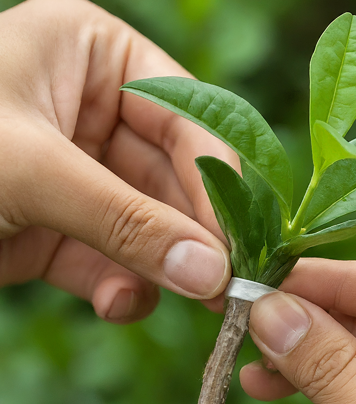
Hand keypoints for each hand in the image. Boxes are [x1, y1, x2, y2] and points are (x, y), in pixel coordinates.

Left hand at [0, 0, 234, 321]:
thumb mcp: (29, 169)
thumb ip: (126, 220)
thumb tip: (210, 271)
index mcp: (97, 58)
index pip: (187, 120)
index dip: (217, 183)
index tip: (237, 244)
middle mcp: (97, 113)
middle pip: (173, 181)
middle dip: (192, 236)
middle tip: (221, 287)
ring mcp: (82, 175)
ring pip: (148, 227)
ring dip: (161, 268)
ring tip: (174, 298)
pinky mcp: (62, 228)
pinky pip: (113, 260)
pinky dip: (121, 287)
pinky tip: (118, 303)